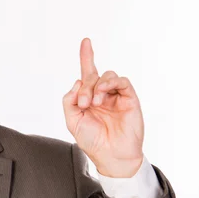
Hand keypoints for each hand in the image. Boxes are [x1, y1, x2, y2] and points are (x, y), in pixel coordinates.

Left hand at [62, 38, 143, 177]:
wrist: (111, 156)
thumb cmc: (92, 141)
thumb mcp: (72, 120)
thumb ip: (69, 100)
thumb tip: (78, 83)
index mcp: (88, 98)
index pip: (87, 74)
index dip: (86, 57)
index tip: (85, 41)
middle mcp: (102, 94)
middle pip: (92, 76)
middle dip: (85, 87)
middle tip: (84, 104)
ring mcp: (116, 96)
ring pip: (107, 76)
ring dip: (97, 86)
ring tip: (95, 102)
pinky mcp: (129, 99)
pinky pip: (122, 81)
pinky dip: (111, 83)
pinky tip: (104, 94)